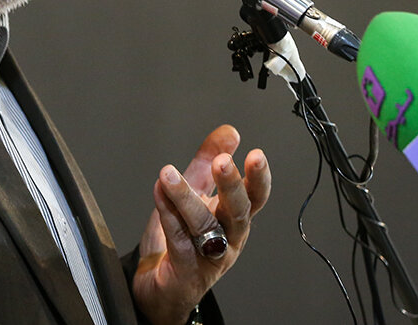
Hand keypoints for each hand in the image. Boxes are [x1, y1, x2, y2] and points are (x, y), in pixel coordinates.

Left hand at [131, 125, 270, 324]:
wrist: (160, 286)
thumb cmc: (181, 240)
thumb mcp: (195, 193)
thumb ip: (208, 162)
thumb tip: (230, 132)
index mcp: (233, 219)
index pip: (255, 197)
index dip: (258, 178)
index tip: (256, 155)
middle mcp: (227, 239)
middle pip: (238, 213)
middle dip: (232, 186)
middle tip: (223, 162)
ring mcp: (208, 258)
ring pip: (205, 227)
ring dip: (187, 198)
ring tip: (168, 173)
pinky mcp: (185, 271)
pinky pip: (179, 242)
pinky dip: (168, 216)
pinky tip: (159, 194)